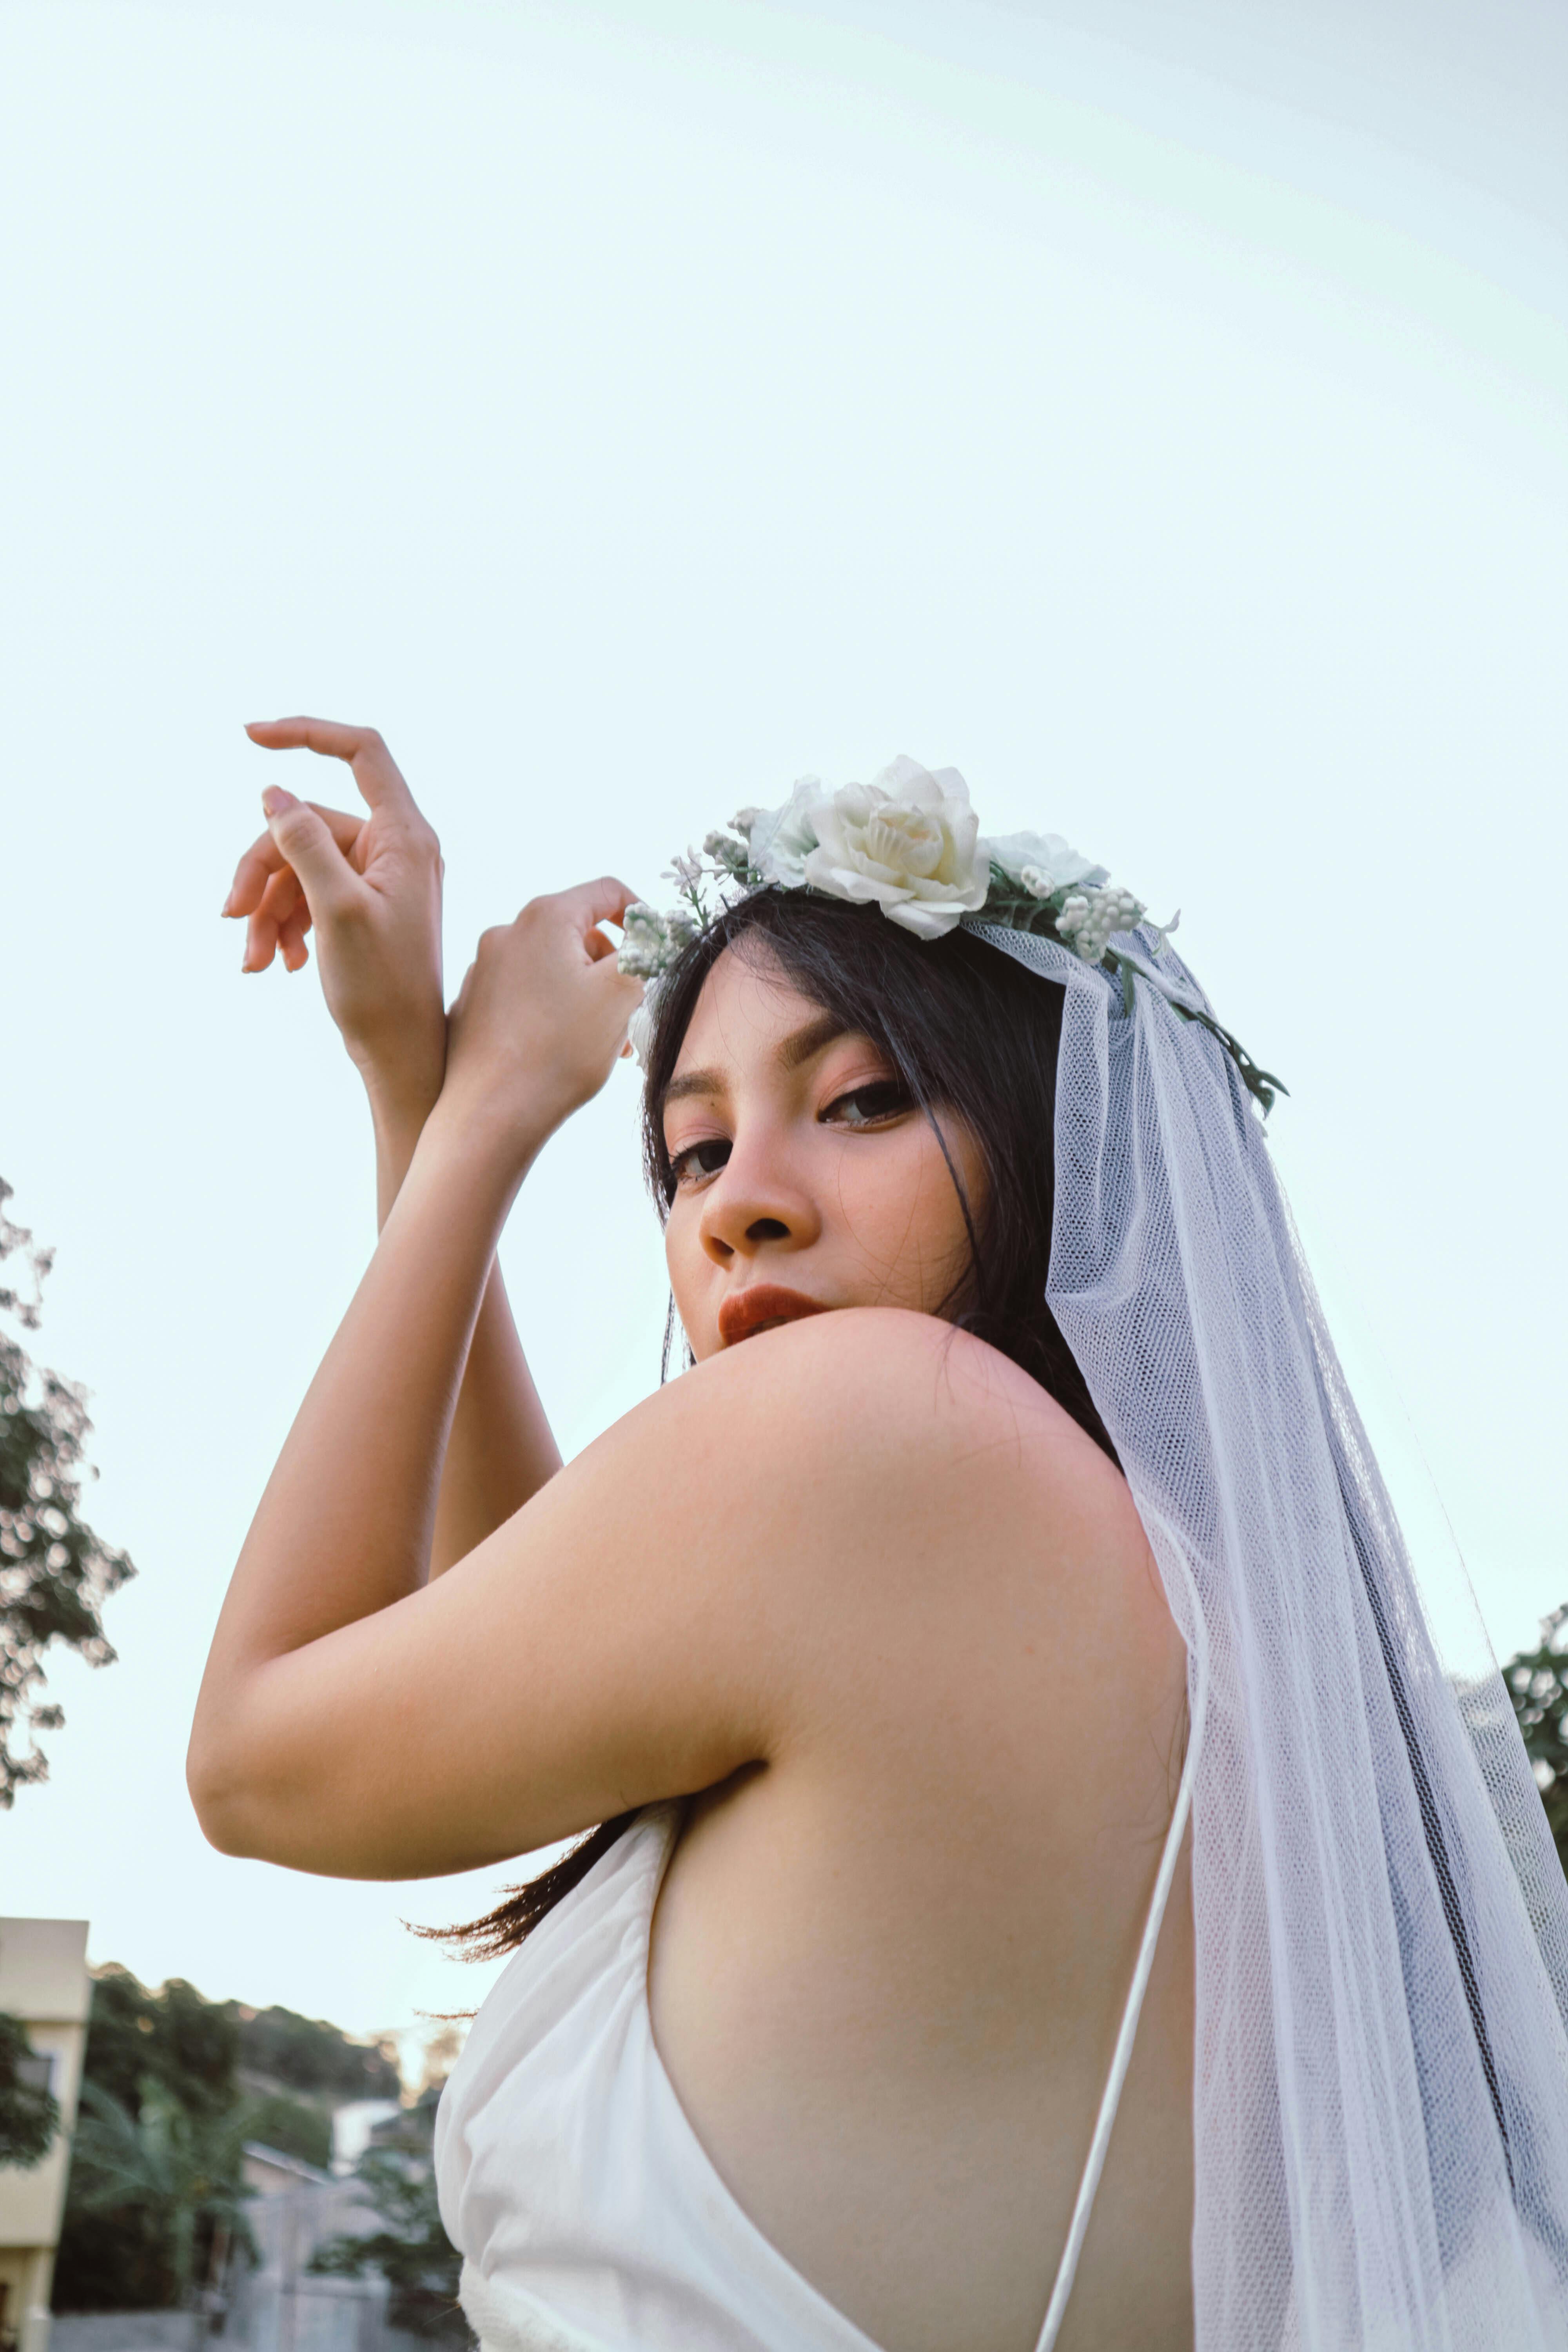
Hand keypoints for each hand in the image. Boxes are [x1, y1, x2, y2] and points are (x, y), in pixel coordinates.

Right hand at [223, 720, 445, 1109]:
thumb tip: (273, 792)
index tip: (250, 734)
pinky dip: (282, 924)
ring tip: (252, 960)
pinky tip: (276, 964)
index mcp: (406, 837)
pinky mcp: (360, 906)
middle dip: (261, 868)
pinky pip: (306, 893)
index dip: (307, 732)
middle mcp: (396, 848)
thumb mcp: (335, 909)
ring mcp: (377, 878)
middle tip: (230, 916)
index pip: (361, 752)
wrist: (400, 1054)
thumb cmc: (381, 988)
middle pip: (306, 823)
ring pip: (297, 864)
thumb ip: (305, 844)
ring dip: (265, 908)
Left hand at [440, 879, 643, 1159]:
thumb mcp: (622, 992)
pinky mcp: (473, 1005)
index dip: (644, 915)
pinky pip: (526, 995)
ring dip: (587, 995)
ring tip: (607, 1041)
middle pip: (578, 932)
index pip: (607, 892)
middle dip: (613, 966)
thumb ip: (646, 952)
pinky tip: (568, 1050)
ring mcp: (484, 970)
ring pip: (553, 968)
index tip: (660, 947)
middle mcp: (506, 934)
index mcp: (544, 917)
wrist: (491, 1112)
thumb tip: (655, 935)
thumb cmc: (559, 1050)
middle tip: (634, 1008)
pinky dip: (554, 1011)